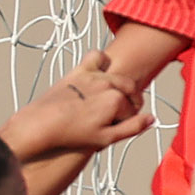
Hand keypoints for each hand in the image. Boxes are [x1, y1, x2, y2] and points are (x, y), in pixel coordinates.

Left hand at [0, 49, 155, 157]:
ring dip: (121, 85)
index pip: (133, 110)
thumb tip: (152, 118)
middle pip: (130, 91)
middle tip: (118, 116)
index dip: (127, 121)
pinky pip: (96, 57)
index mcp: (116, 100)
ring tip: (114, 98)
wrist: (41, 124)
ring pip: (118, 76)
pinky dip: (102, 62)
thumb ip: (133, 127)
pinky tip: (101, 75)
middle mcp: (107, 84)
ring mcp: (93, 75)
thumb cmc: (73, 134)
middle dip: (129, 103)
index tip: (114, 128)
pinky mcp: (79, 71)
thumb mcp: (107, 138)